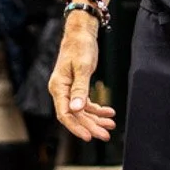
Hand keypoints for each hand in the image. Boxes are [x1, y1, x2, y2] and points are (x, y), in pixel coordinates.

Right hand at [50, 13, 116, 141]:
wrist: (81, 32)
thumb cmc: (80, 46)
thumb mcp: (82, 67)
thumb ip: (80, 89)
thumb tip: (76, 110)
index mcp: (58, 87)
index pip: (65, 114)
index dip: (77, 127)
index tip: (90, 137)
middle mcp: (61, 91)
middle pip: (75, 115)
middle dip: (91, 126)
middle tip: (106, 135)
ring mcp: (68, 90)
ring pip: (81, 111)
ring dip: (96, 119)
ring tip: (111, 125)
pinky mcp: (77, 87)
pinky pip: (86, 104)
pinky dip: (97, 109)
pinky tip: (109, 112)